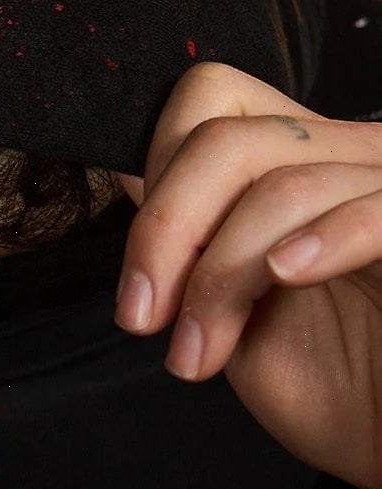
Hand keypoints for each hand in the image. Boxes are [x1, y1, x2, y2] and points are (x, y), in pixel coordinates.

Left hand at [115, 62, 381, 488]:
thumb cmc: (335, 391)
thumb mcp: (234, 308)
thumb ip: (192, 235)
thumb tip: (130, 171)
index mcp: (307, 162)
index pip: (213, 97)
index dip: (158, 173)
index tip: (140, 273)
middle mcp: (354, 160)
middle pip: (228, 139)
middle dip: (165, 231)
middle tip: (143, 319)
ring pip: (282, 185)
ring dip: (218, 277)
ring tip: (198, 355)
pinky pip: (372, 208)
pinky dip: (320, 240)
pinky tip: (287, 276)